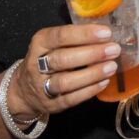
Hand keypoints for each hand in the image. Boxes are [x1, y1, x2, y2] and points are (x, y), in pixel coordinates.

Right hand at [6, 24, 120, 116]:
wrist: (24, 90)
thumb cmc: (48, 58)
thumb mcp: (53, 43)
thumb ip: (74, 37)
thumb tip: (106, 34)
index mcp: (40, 42)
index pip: (61, 36)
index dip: (84, 34)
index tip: (106, 33)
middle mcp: (36, 64)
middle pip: (63, 59)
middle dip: (91, 54)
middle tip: (114, 50)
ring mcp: (41, 86)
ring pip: (65, 81)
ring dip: (92, 74)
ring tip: (112, 67)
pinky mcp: (50, 104)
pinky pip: (70, 98)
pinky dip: (89, 90)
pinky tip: (104, 82)